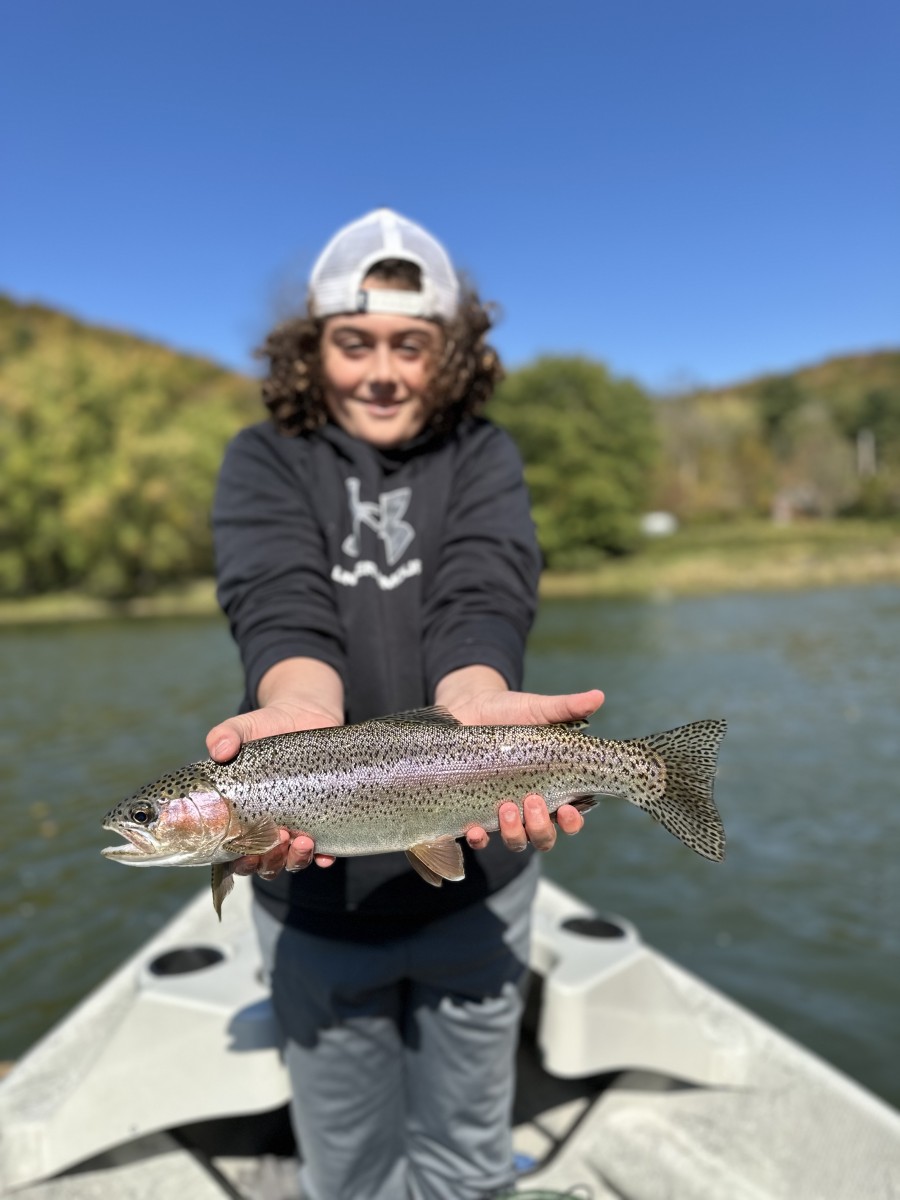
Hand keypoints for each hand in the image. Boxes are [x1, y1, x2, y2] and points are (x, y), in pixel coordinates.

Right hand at [206, 696, 341, 878]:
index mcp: (241, 815)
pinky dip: (324, 858)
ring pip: (292, 861)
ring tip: (303, 841)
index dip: (238, 858)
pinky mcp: (323, 820)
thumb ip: (226, 736)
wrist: (305, 717)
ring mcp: (296, 827)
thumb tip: (218, 750)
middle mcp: (267, 828)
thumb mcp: (243, 728)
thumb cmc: (265, 728)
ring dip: (296, 859)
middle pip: (264, 864)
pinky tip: (326, 855)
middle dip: (270, 860)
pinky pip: (324, 852)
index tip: (245, 848)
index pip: (233, 852)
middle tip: (279, 836)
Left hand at [432, 671, 603, 854]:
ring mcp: (501, 811)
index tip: (570, 809)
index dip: (573, 821)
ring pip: (515, 840)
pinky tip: (475, 830)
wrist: (469, 706)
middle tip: (533, 800)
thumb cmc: (510, 711)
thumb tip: (598, 696)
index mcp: (551, 786)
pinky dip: (478, 839)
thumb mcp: (538, 709)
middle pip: (544, 836)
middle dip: (542, 827)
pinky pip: (478, 837)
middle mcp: (528, 805)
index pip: (570, 816)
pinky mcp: (472, 809)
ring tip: (507, 808)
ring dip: (514, 833)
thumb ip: (567, 708)